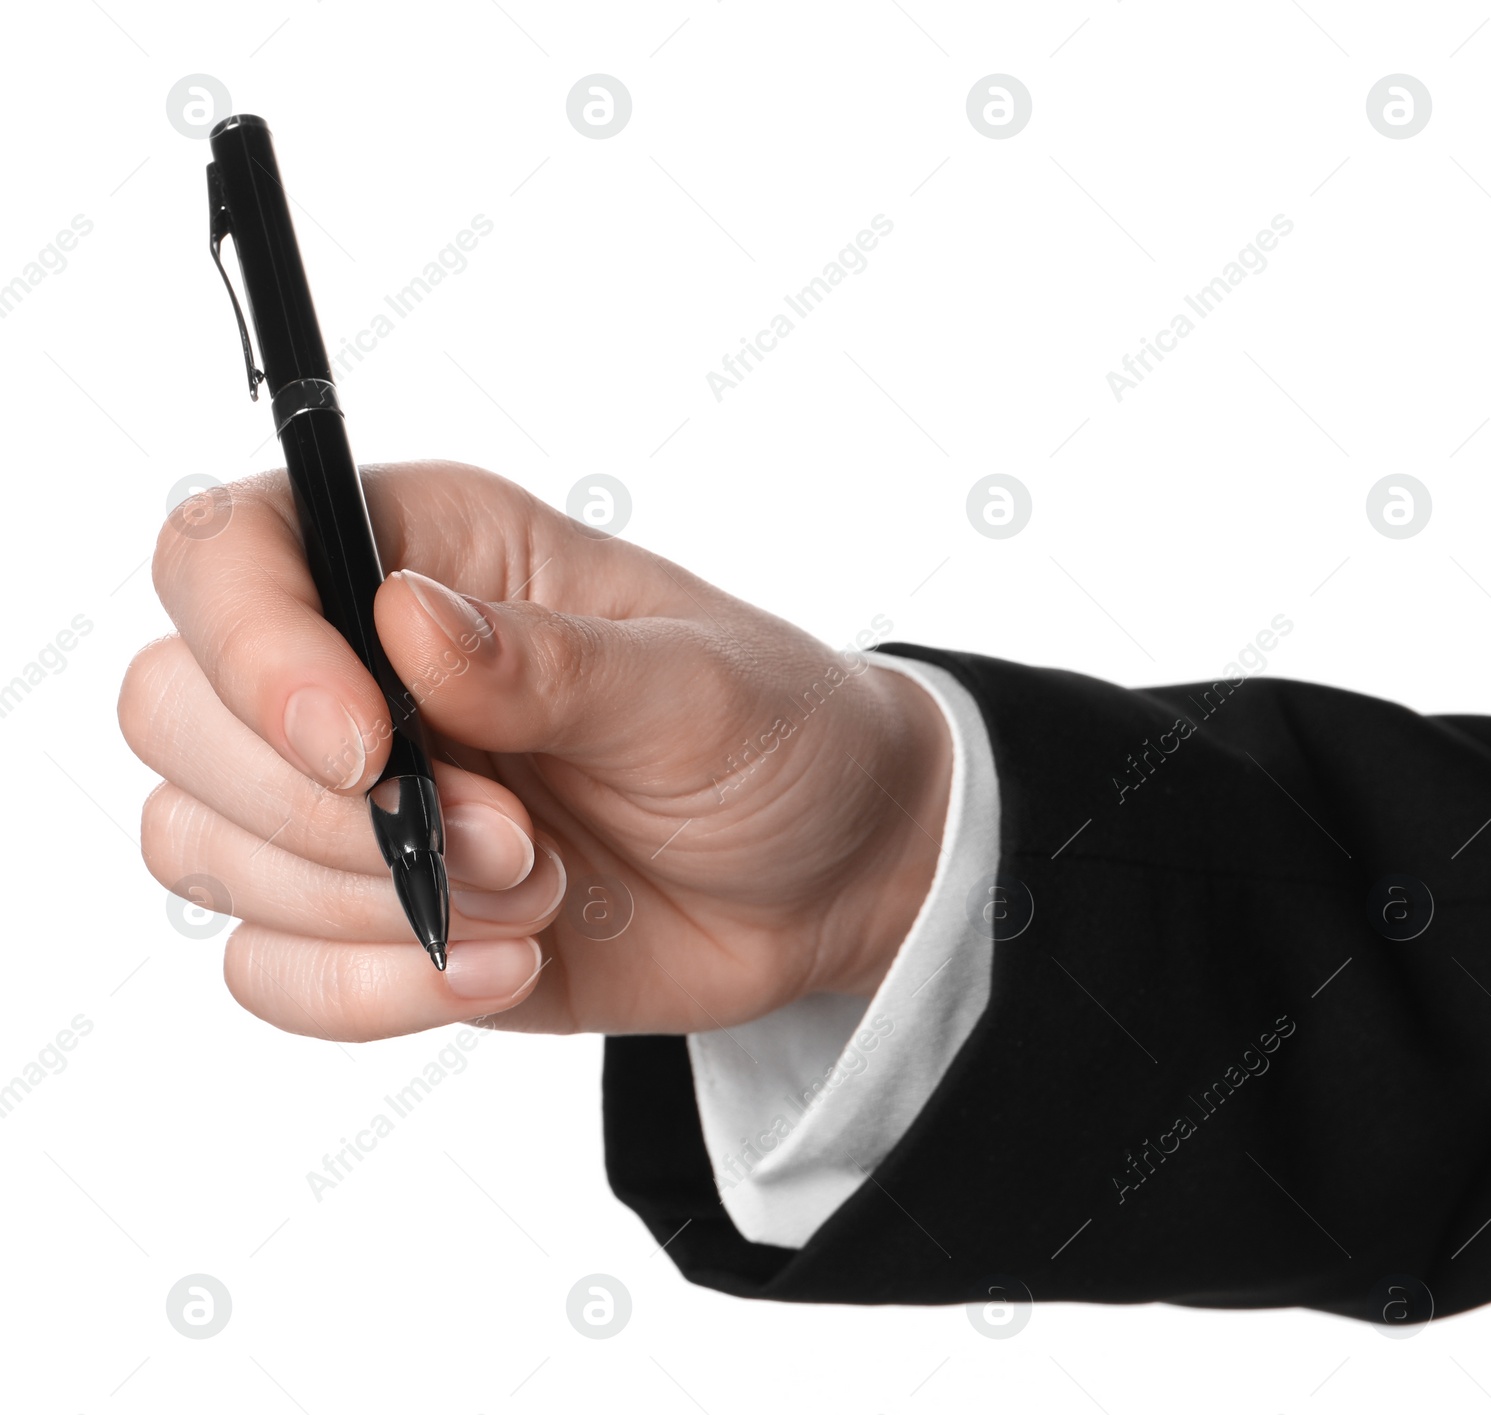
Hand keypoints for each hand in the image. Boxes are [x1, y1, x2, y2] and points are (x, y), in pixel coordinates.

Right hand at [120, 462, 951, 1041]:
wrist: (821, 879)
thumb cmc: (772, 740)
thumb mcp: (695, 687)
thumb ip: (552, 664)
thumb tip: (404, 622)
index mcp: (428, 554)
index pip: (229, 551)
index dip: (254, 648)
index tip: (367, 749)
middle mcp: (355, 664)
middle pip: (172, 710)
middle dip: (322, 811)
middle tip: (510, 840)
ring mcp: (345, 799)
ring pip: (197, 845)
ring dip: (362, 903)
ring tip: (539, 896)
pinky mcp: (361, 915)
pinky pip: (261, 966)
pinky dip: (366, 991)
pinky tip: (501, 970)